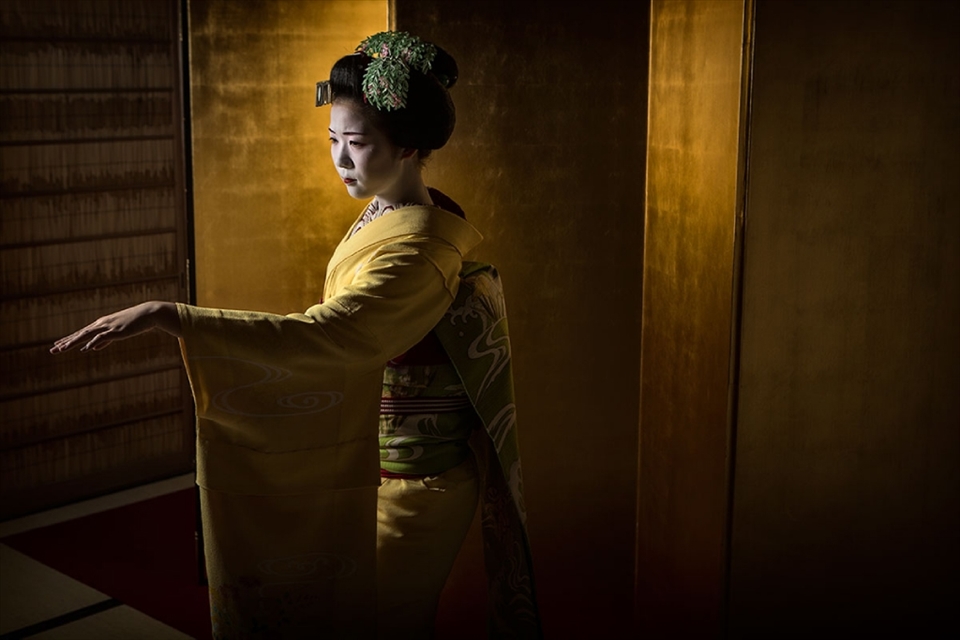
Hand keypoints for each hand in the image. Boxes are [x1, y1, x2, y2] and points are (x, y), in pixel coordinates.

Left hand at [50, 301, 181, 353]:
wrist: (148, 314)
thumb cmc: (134, 323)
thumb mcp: (117, 332)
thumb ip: (104, 340)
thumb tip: (92, 348)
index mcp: (100, 325)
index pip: (81, 334)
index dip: (68, 340)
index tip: (57, 346)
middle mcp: (101, 324)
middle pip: (80, 334)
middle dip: (65, 342)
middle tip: (52, 350)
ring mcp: (108, 327)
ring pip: (87, 335)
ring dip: (74, 342)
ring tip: (62, 349)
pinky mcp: (116, 330)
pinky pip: (102, 337)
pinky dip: (93, 343)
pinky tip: (86, 349)